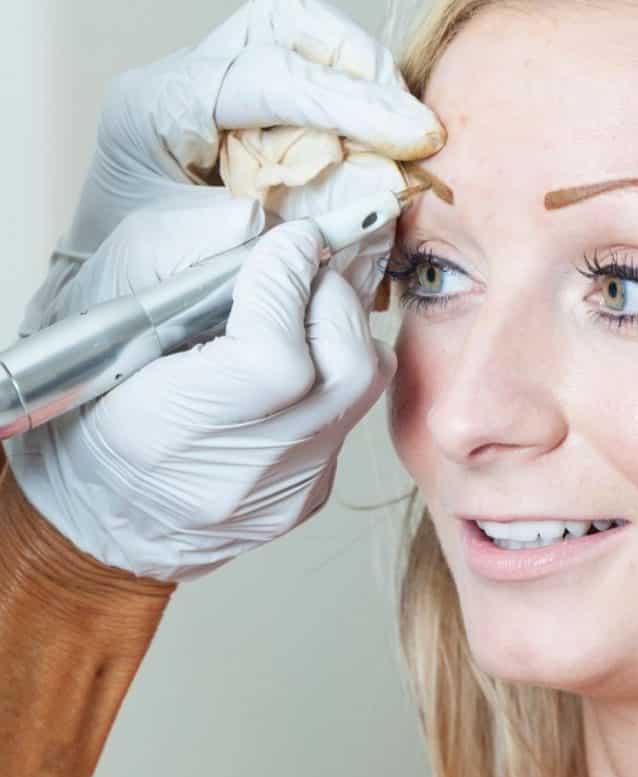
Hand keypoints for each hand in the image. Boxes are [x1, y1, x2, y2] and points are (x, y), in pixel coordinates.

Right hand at [2, 200, 396, 582]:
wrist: (103, 507)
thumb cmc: (90, 400)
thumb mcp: (101, 308)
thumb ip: (173, 252)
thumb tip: (257, 224)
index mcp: (164, 431)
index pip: (272, 358)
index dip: (288, 285)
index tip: (287, 243)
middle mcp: (237, 476)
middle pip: (344, 372)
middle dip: (332, 298)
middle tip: (303, 271)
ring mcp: (282, 494)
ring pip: (361, 390)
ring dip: (342, 331)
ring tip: (299, 313)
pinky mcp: (309, 498)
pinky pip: (349, 419)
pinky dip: (331, 375)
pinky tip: (292, 367)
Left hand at [20, 0, 442, 336]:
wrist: (118, 294)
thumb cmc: (135, 283)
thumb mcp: (181, 267)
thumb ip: (255, 240)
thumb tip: (337, 218)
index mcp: (159, 109)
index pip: (269, 75)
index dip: (349, 103)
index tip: (409, 137)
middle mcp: (190, 87)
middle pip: (288, 31)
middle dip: (361, 69)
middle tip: (413, 123)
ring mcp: (224, 98)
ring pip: (307, 49)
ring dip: (367, 86)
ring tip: (408, 136)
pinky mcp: (254, 121)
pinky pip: (317, 94)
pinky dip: (360, 115)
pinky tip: (388, 150)